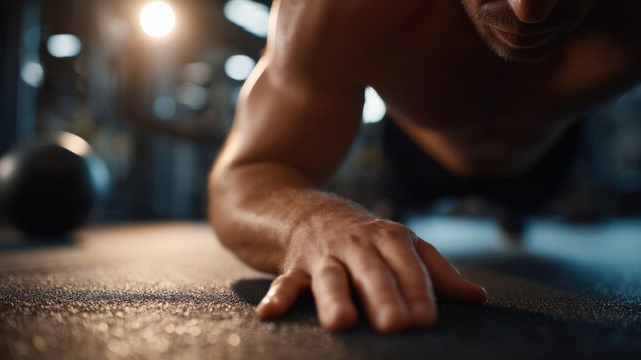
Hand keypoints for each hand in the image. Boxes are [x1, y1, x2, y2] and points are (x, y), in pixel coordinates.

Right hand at [255, 217, 486, 332]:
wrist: (307, 211)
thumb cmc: (365, 237)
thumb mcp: (402, 245)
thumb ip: (437, 271)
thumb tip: (478, 298)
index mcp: (389, 238)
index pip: (408, 266)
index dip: (418, 292)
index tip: (426, 320)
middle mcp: (357, 245)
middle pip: (372, 272)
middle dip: (383, 296)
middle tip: (394, 325)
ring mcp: (324, 255)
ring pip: (330, 278)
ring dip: (335, 298)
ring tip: (341, 322)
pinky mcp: (295, 266)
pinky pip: (285, 282)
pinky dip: (277, 296)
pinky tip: (269, 314)